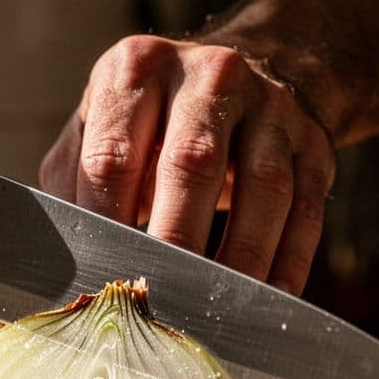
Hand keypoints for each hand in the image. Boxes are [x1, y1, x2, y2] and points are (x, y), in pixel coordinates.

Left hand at [40, 35, 334, 295]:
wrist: (246, 76)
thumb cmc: (153, 120)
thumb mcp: (102, 125)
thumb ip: (74, 181)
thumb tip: (64, 259)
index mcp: (137, 69)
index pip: (113, 156)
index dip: (106, 224)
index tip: (102, 278)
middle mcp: (208, 76)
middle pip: (192, 164)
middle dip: (175, 242)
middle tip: (158, 300)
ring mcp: (271, 107)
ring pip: (264, 188)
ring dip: (239, 259)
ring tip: (214, 309)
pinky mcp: (313, 144)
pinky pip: (306, 210)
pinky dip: (288, 261)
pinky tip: (268, 299)